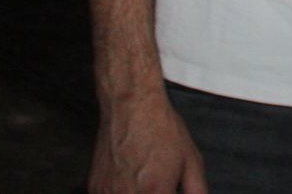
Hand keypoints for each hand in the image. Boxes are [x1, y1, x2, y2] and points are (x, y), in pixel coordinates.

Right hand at [88, 93, 206, 193]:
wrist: (131, 106)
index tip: (168, 191)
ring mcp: (107, 193)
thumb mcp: (191, 161)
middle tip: (156, 186)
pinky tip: (129, 180)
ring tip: (144, 182)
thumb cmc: (161, 130)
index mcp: (156, 193)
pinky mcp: (94, 187)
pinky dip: (120, 193)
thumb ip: (197, 191)